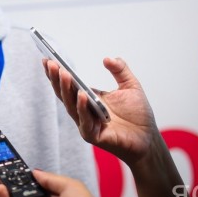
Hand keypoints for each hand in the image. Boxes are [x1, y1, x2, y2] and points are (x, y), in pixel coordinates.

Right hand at [43, 56, 157, 166]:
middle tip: (51, 63)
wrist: (149, 138)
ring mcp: (86, 123)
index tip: (48, 59)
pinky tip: (82, 95)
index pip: (67, 85)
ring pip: (71, 106)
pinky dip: (82, 108)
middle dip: (56, 78)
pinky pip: (85, 121)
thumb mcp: (130, 86)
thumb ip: (120, 70)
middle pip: (64, 94)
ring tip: (64, 73)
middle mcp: (83, 111)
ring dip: (66, 89)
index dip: (57, 73)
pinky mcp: (93, 136)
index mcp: (88, 98)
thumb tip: (108, 58)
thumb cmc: (138, 114)